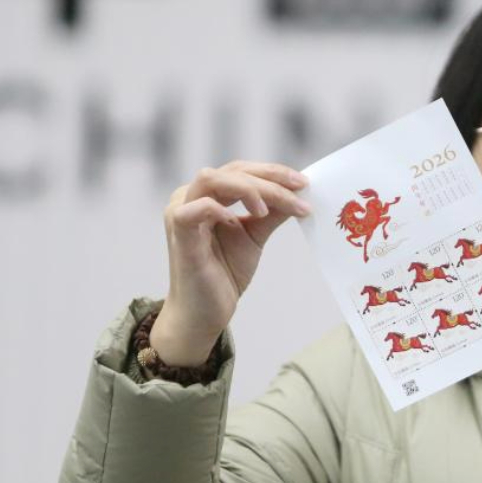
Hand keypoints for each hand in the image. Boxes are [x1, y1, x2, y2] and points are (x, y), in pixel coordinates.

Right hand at [151, 161, 311, 365]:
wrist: (206, 312)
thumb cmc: (225, 272)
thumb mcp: (256, 235)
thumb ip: (273, 212)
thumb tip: (299, 192)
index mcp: (207, 194)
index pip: (241, 170)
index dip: (273, 172)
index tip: (303, 184)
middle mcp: (189, 197)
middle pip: (232, 170)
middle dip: (269, 179)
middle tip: (298, 193)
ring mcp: (180, 213)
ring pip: (212, 179)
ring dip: (248, 189)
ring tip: (267, 211)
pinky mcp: (178, 235)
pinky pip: (193, 209)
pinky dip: (218, 208)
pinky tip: (242, 219)